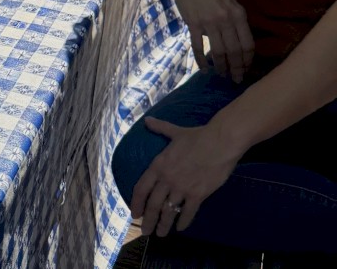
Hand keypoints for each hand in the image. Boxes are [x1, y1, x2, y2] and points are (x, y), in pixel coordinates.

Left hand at [131, 117, 241, 236]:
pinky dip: (183, 222)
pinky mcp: (198, 194)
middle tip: (145, 231)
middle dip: (148, 220)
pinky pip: (188, 212)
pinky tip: (181, 229)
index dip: (136, 203)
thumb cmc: (197, 136)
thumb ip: (160, 128)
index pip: (141, 189)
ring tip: (161, 234)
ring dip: (164, 225)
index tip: (134, 214)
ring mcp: (182, 187)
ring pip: (168, 211)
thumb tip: (148, 120)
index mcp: (158, 165)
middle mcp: (167, 179)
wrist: (220, 142)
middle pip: (153, 204)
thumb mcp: (175, 132)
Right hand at [169, 0, 254, 82]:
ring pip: (218, 51)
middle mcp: (227, 21)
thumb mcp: (230, 1)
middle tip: (235, 79)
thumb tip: (235, 39)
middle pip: (234, 51)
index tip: (246, 69)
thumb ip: (234, 20)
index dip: (248, 60)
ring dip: (221, 66)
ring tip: (221, 75)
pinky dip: (201, 60)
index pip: (248, 44)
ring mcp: (209, 23)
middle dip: (236, 68)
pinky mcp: (194, 24)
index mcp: (239, 15)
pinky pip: (198, 46)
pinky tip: (204, 69)